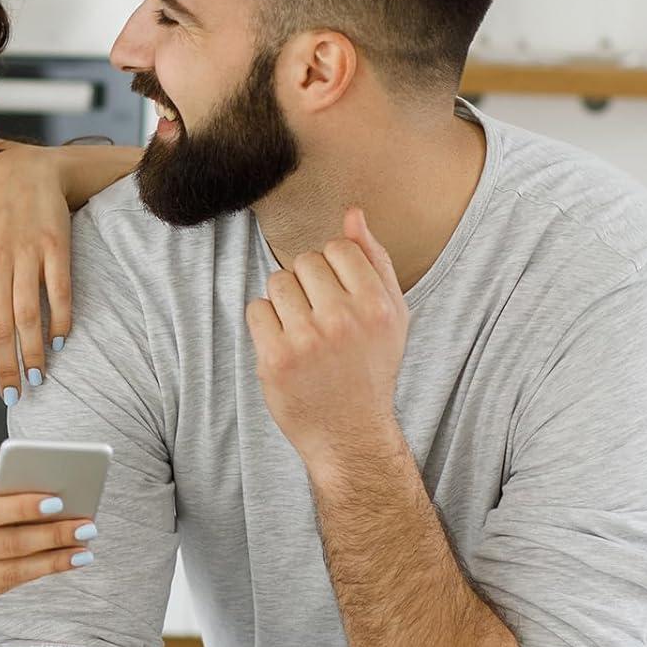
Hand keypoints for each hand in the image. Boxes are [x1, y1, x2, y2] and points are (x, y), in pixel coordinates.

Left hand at [0, 147, 72, 402]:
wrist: (26, 172)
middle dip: (4, 365)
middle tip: (11, 397)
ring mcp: (27, 254)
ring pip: (29, 313)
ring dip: (33, 350)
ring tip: (36, 377)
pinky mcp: (56, 246)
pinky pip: (60, 291)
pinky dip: (61, 320)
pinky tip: (60, 342)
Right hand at [0, 489, 95, 610]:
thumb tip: (21, 508)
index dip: (30, 507)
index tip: (61, 501)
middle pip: (11, 546)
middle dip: (55, 538)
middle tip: (87, 529)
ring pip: (10, 573)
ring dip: (50, 563)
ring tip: (80, 554)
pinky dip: (24, 577)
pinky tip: (46, 568)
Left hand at [245, 206, 408, 471]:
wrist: (350, 434)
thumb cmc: (370, 368)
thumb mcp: (391, 316)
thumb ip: (374, 260)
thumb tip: (352, 213)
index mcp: (377, 306)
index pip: (338, 248)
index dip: (333, 269)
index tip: (337, 296)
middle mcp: (343, 320)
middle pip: (305, 262)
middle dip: (308, 284)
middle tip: (320, 318)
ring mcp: (306, 340)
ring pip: (277, 282)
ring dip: (284, 301)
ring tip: (301, 331)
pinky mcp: (274, 358)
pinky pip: (255, 309)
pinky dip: (264, 323)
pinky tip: (283, 345)